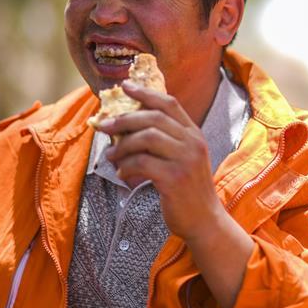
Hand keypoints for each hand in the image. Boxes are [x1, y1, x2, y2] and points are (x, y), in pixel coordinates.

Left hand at [98, 80, 254, 307]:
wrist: (204, 220)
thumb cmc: (187, 190)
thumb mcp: (183, 159)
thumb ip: (166, 141)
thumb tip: (129, 126)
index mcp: (194, 134)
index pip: (169, 104)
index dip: (145, 92)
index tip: (124, 86)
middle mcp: (193, 143)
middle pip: (153, 118)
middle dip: (123, 119)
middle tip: (103, 125)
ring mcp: (185, 160)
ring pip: (146, 138)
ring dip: (122, 145)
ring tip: (111, 155)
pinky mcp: (175, 179)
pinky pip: (142, 163)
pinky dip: (126, 166)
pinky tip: (122, 173)